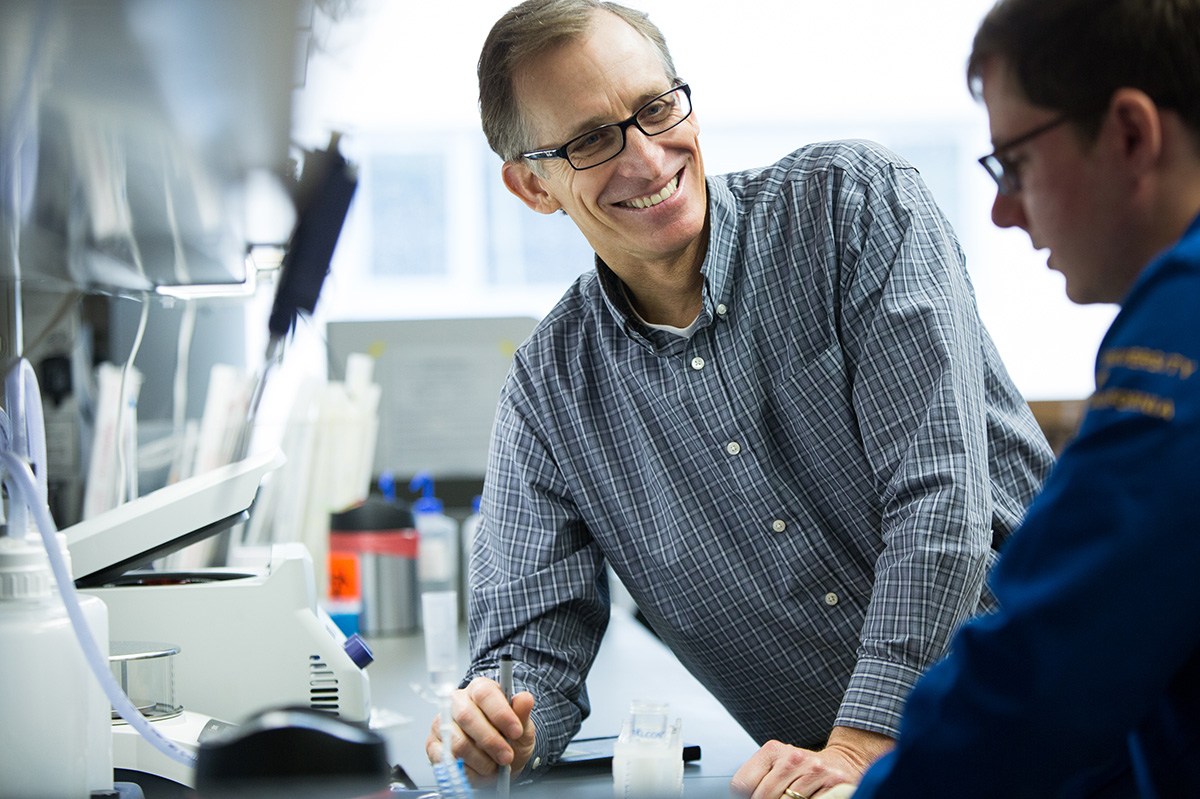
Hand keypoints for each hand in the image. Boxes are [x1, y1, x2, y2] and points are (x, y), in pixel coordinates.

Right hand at [425, 675, 535, 783]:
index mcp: (479, 689)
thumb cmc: (509, 739)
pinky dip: (467, 771)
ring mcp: (442, 723)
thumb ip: (522, 713)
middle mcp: (457, 702)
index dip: (500, 713)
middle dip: (491, 741)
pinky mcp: (433, 745)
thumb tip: (525, 698)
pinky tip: (479, 771)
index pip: (484, 693)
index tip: (516, 731)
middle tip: (507, 756)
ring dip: (481, 760)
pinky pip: (447, 761)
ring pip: (458, 742)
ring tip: (494, 766)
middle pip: (467, 716)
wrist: (498, 762)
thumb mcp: (522, 727)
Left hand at [730, 727, 891, 798]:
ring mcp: (814, 770)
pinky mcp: (833, 783)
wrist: (841, 763)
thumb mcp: (777, 767)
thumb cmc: (802, 770)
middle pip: (763, 796)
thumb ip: (758, 781)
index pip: (742, 784)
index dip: (744, 798)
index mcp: (772, 750)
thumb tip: (742, 798)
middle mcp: (793, 757)